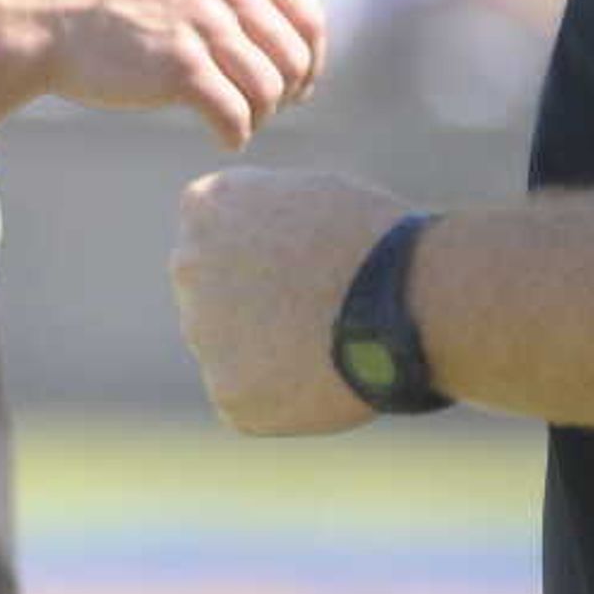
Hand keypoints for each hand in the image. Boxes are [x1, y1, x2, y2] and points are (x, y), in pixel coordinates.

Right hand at [10, 0, 326, 148]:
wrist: (44, 18)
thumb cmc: (108, 1)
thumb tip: (283, 29)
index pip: (307, 17)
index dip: (310, 60)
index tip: (297, 86)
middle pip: (293, 58)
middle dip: (286, 94)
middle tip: (262, 111)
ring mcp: (201, 24)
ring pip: (268, 91)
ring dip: (258, 117)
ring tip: (236, 123)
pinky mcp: (179, 67)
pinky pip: (234, 115)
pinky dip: (235, 135)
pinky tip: (222, 139)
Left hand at [170, 166, 406, 434]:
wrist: (405, 301)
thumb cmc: (376, 240)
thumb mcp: (310, 195)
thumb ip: (262, 217)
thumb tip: (252, 245)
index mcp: (208, 207)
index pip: (214, 233)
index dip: (263, 252)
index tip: (302, 260)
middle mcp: (188, 266)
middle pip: (211, 293)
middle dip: (251, 303)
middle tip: (313, 310)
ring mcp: (202, 333)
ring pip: (227, 349)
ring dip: (265, 351)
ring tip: (329, 343)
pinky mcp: (228, 393)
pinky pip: (247, 398)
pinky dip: (281, 397)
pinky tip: (323, 378)